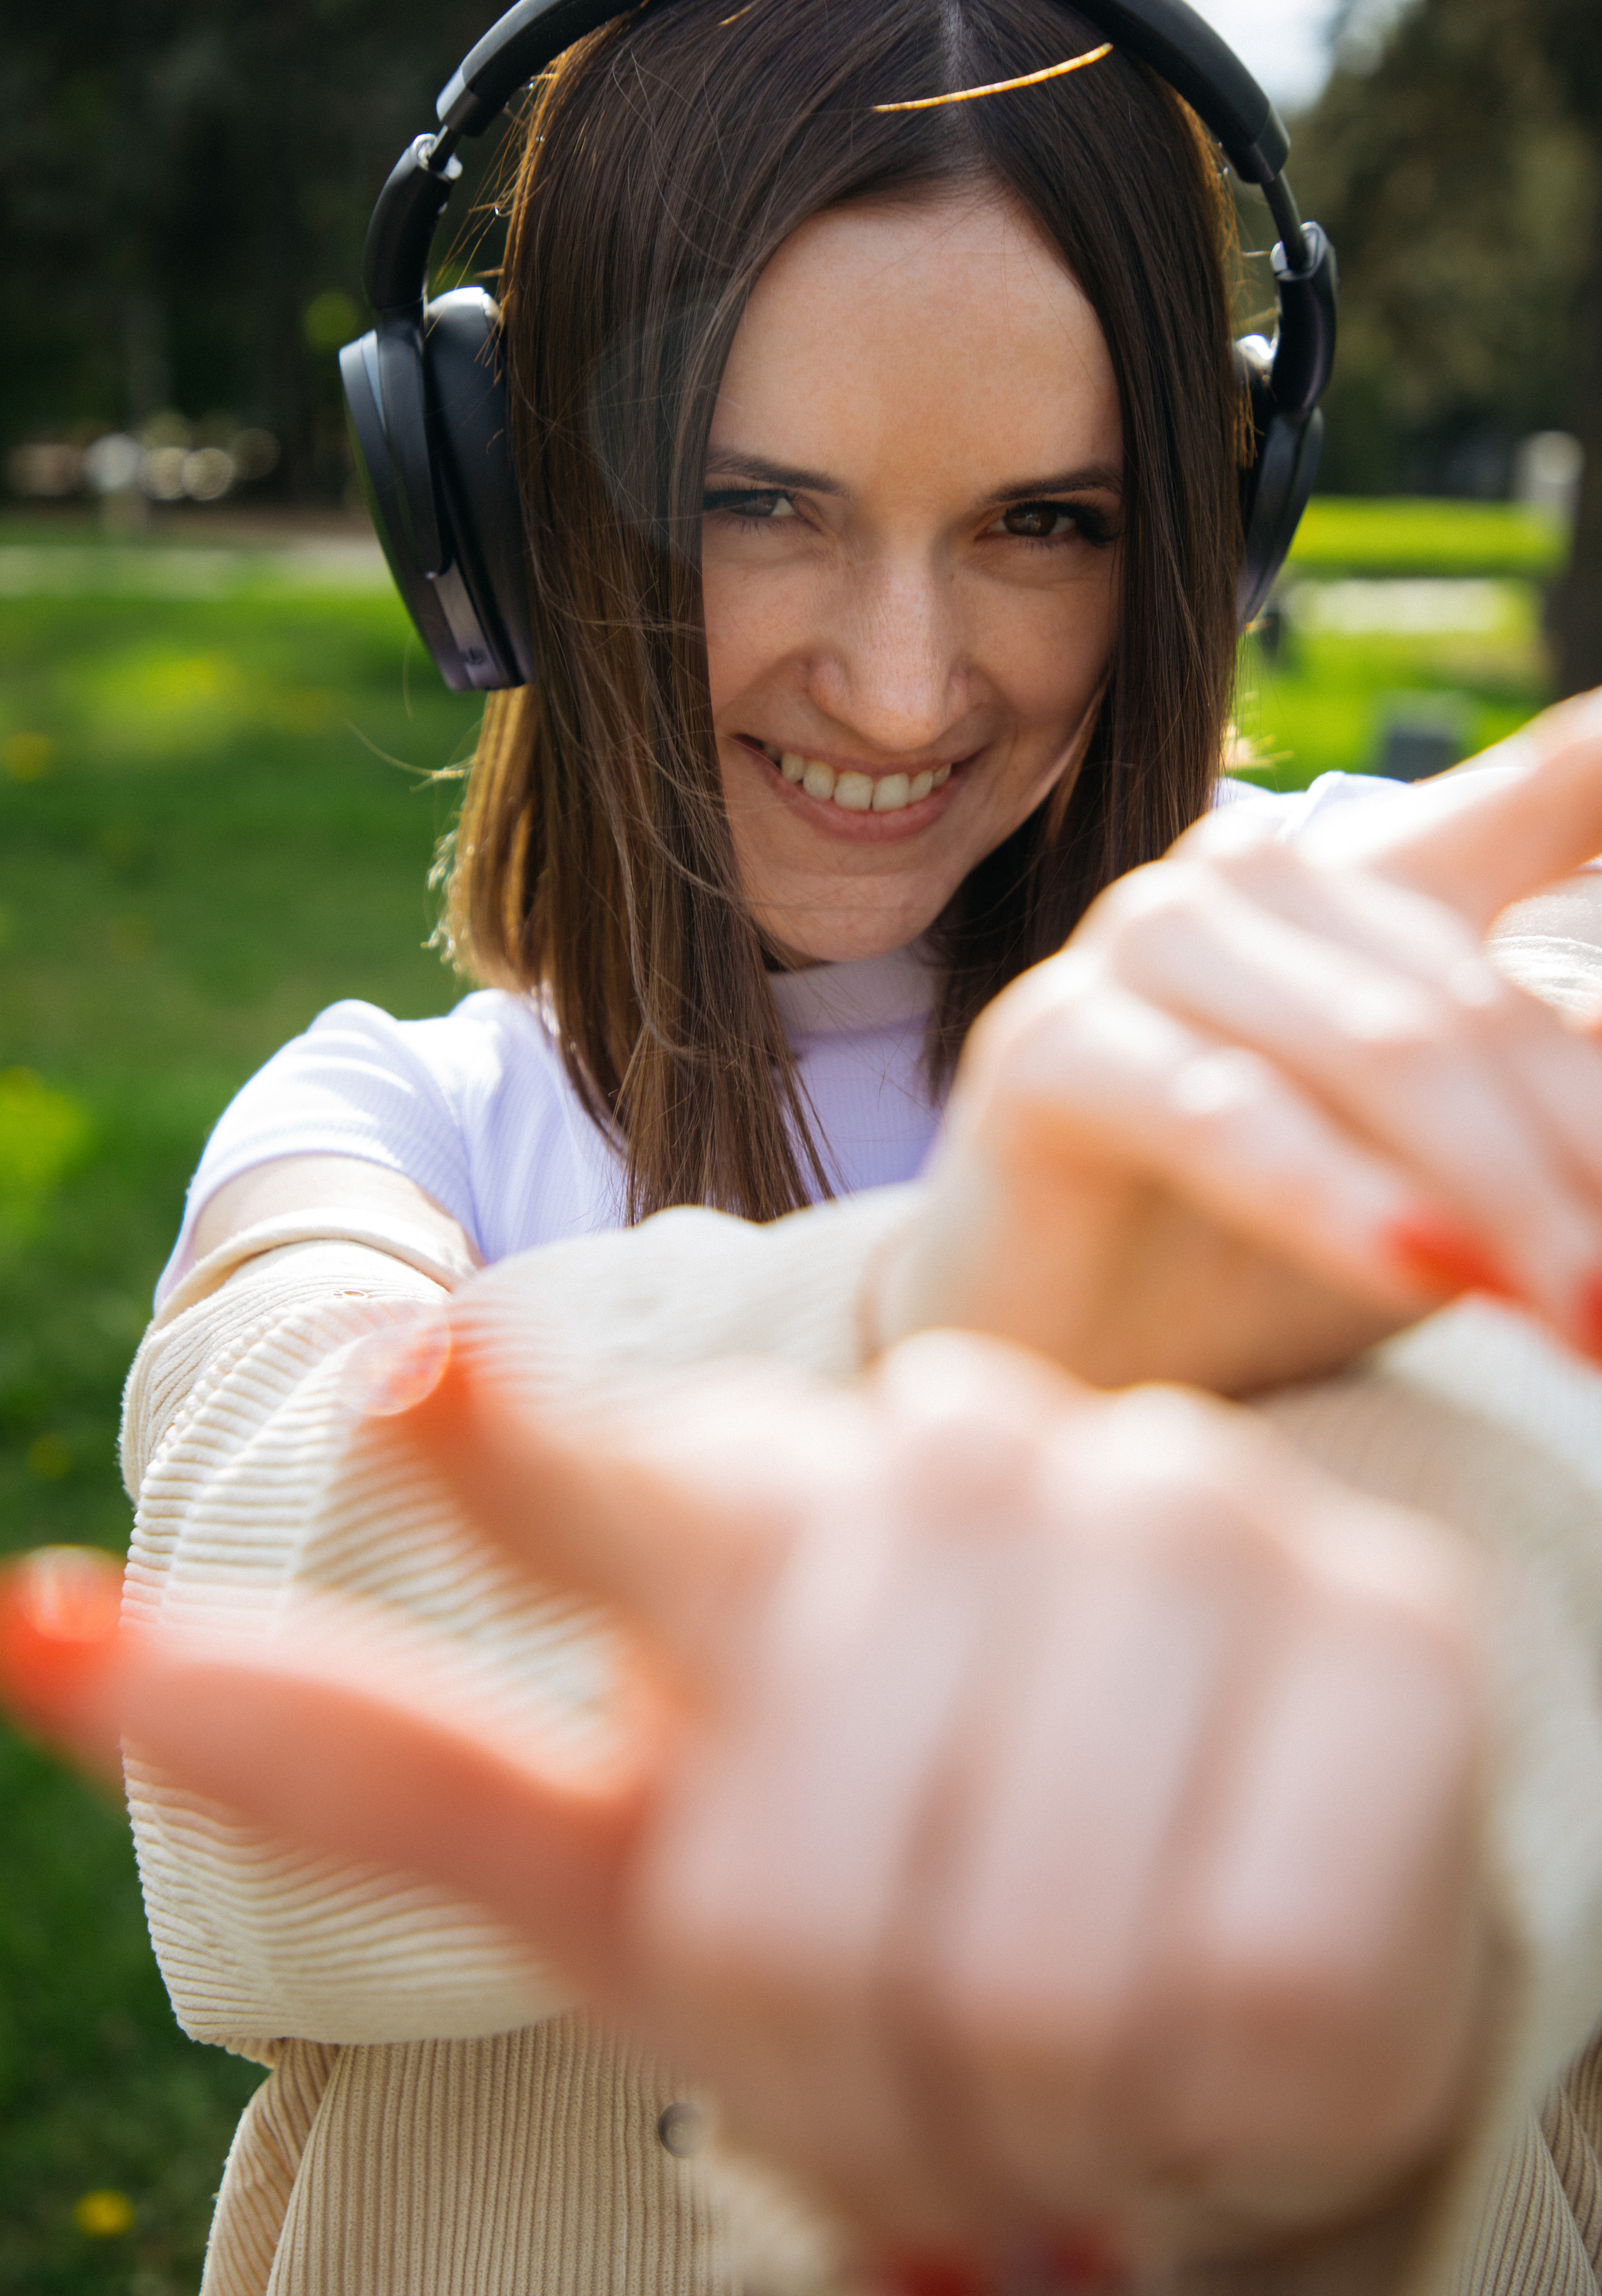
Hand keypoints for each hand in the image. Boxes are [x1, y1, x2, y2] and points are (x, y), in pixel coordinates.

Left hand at [0, 1327, 1490, 2281]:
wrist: (1214, 1957)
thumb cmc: (896, 1898)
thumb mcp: (627, 1853)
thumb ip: (354, 1743)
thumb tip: (23, 1626)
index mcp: (762, 1509)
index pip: (599, 1481)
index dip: (511, 1462)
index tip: (406, 1395)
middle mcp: (971, 1462)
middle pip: (804, 1888)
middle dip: (842, 2058)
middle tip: (924, 2057)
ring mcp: (1188, 1524)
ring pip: (1013, 1960)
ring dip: (1021, 2097)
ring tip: (1063, 2054)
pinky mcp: (1392, 1643)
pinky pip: (1234, 1994)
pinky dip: (1208, 2097)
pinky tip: (1218, 2029)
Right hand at [882, 692, 1601, 1392]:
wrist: (1055, 1360)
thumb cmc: (1254, 1271)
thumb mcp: (1442, 1183)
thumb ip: (1547, 1095)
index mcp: (1364, 882)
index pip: (1541, 797)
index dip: (1599, 772)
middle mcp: (1251, 876)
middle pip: (1475, 1003)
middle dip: (1581, 1159)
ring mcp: (1141, 941)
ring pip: (1373, 1048)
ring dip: (1494, 1191)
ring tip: (1573, 1313)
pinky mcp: (1048, 1041)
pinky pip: (1223, 1113)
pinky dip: (1329, 1197)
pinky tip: (1416, 1268)